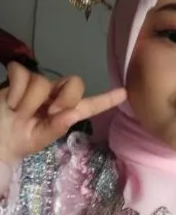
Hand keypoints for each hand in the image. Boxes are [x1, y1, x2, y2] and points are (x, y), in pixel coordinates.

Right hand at [0, 62, 126, 165]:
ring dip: (29, 102)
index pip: (89, 105)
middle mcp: (54, 95)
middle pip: (74, 82)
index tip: (124, 93)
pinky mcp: (18, 78)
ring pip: (43, 82)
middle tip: (48, 113)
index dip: (107, 99)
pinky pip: (23, 74)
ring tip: (18, 113)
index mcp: (64, 112)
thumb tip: (71, 114)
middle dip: (64, 98)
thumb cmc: (19, 139)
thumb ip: (55, 128)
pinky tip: (10, 103)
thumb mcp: (38, 140)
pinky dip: (16, 91)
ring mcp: (37, 85)